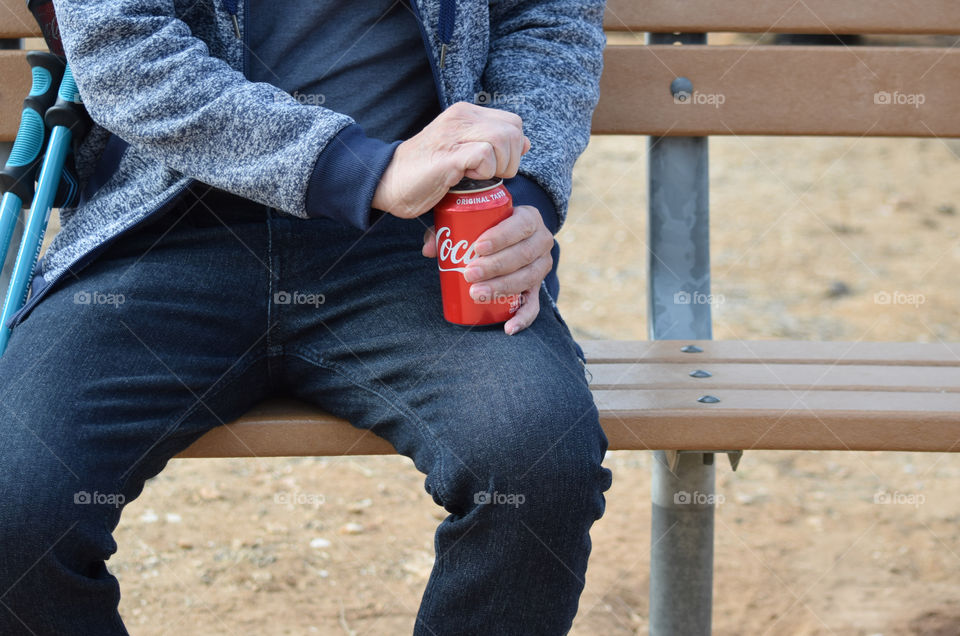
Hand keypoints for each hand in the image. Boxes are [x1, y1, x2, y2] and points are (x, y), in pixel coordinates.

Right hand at [373, 102, 530, 218]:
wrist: (387, 181)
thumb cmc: (425, 172)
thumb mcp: (463, 152)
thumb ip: (491, 144)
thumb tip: (526, 143)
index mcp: (466, 114)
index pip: (514, 123)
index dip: (513, 149)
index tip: (496, 167)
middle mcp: (461, 116)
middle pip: (514, 130)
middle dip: (511, 160)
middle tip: (490, 176)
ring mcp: (454, 133)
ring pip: (504, 140)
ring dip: (498, 167)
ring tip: (477, 177)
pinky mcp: (449, 154)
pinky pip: (485, 155)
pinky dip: (484, 172)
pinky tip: (466, 178)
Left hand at [423, 205, 552, 334]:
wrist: (511, 237)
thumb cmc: (486, 226)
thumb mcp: (471, 219)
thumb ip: (448, 228)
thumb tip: (430, 250)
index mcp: (529, 218)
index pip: (521, 225)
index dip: (501, 237)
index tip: (477, 247)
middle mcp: (541, 241)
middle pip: (523, 255)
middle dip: (495, 266)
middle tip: (469, 273)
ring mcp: (541, 266)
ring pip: (528, 279)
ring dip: (502, 288)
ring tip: (475, 293)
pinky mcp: (537, 288)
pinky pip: (534, 305)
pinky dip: (523, 318)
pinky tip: (508, 328)